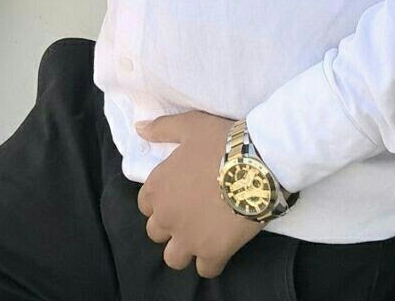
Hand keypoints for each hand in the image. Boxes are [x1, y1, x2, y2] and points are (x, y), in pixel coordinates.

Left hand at [135, 110, 263, 278]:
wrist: (256, 163)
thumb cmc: (220, 142)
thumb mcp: (190, 125)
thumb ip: (162, 128)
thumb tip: (138, 128)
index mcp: (158, 187)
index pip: (145, 204)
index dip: (161, 200)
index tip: (177, 195)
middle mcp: (167, 216)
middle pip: (156, 232)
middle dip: (170, 225)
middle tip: (191, 214)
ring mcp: (188, 238)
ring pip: (173, 258)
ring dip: (185, 248)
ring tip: (201, 236)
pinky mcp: (212, 252)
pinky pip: (205, 270)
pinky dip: (211, 261)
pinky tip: (220, 247)